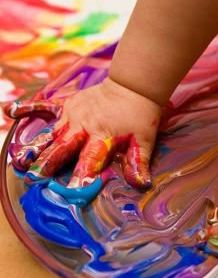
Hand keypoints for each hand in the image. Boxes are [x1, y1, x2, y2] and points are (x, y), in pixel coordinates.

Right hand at [5, 78, 160, 188]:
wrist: (133, 87)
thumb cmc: (139, 115)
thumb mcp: (143, 140)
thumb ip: (138, 163)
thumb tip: (141, 185)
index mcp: (102, 137)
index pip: (90, 161)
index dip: (81, 177)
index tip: (71, 191)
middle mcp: (83, 127)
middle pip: (63, 149)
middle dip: (49, 164)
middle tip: (33, 178)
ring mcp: (73, 115)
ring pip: (51, 134)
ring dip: (35, 147)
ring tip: (19, 160)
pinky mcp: (67, 104)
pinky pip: (45, 106)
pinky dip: (28, 108)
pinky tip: (9, 111)